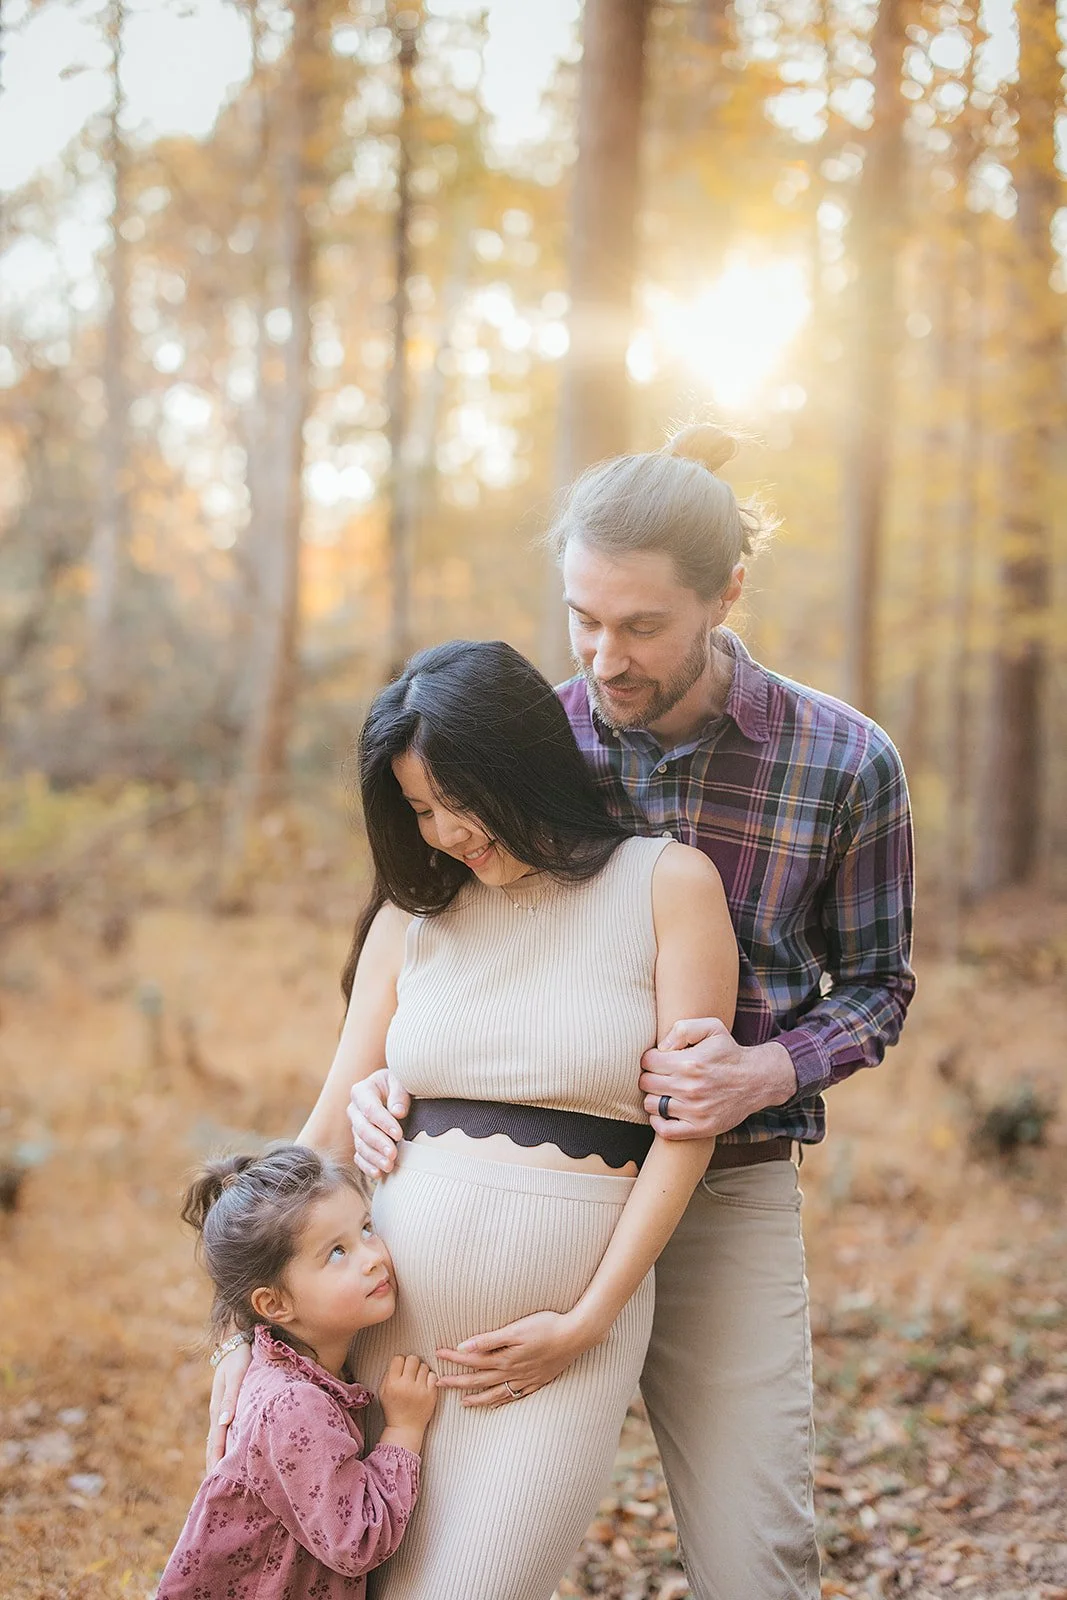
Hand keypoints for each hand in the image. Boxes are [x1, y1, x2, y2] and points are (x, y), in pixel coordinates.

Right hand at [206, 1339, 252, 1472]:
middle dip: (213, 1467)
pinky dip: (222, 1447)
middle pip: (213, 1446)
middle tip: (215, 1493)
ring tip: (219, 1480)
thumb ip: (231, 1399)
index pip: (216, 1443)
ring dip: (217, 1458)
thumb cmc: (239, 1358)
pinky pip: (223, 1432)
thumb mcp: (236, 1376)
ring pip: (217, 1440)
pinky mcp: (228, 1406)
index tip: (216, 1483)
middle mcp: (218, 1413)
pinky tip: (228, 1455)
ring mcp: (221, 1411)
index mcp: (218, 1410)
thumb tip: (224, 1423)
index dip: (216, 1462)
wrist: (235, 1340)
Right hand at [348, 1070, 409, 1177]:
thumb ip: (400, 1093)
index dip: (383, 1123)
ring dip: (374, 1157)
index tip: (398, 1134)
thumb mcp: (401, 1081)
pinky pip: (359, 1156)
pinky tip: (378, 1173)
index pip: (370, 1109)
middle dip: (378, 1143)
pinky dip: (367, 1166)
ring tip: (389, 1166)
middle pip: (362, 1129)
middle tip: (393, 1154)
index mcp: (362, 1091)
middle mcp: (355, 1110)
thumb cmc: (400, 1084)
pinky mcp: (360, 1142)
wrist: (397, 1092)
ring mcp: (356, 1127)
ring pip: (360, 1145)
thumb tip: (397, 1112)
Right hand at [378, 1355, 437, 1447]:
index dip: (400, 1361)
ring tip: (417, 1379)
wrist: (406, 1428)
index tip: (401, 1368)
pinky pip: (433, 1375)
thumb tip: (399, 1360)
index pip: (398, 1359)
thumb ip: (388, 1374)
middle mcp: (406, 1386)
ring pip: (424, 1366)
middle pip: (413, 1359)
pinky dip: (429, 1378)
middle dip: (411, 1363)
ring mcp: (420, 1390)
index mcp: (392, 1384)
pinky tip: (424, 1384)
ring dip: (420, 1370)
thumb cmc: (393, 1409)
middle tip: (410, 1371)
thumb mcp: (383, 1392)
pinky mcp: (431, 1394)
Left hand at [435, 1311, 592, 1408]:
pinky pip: (513, 1396)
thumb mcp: (516, 1329)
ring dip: (476, 1397)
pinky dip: (501, 1401)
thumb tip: (464, 1346)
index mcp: (504, 1357)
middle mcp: (512, 1372)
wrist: (576, 1336)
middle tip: (438, 1384)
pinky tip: (495, 1403)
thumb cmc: (547, 1326)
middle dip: (457, 1381)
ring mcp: (524, 1379)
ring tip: (462, 1402)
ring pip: (494, 1393)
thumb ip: (489, 1339)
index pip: (472, 1359)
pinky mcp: (536, 1381)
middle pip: (478, 1380)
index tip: (437, 1355)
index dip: (453, 1358)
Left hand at [639, 1020, 796, 1140]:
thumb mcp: (712, 1027)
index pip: (648, 1061)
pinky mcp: (700, 1128)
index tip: (659, 1060)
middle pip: (646, 1083)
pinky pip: (665, 1130)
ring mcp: (695, 1111)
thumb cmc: (729, 1052)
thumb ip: (683, 1028)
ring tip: (664, 1091)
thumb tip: (661, 1047)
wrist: (756, 1080)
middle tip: (661, 1075)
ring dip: (653, 1097)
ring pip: (651, 1105)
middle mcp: (690, 1088)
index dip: (651, 1058)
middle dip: (650, 1076)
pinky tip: (665, 1111)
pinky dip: (658, 1121)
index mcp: (689, 1063)